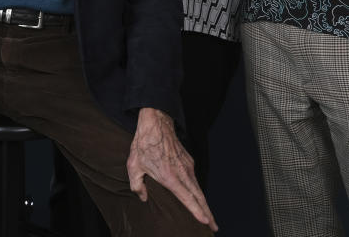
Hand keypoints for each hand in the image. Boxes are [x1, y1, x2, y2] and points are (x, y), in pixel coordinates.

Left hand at [127, 108, 217, 230]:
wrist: (156, 123)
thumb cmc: (144, 144)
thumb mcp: (133, 166)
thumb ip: (137, 185)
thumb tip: (143, 197)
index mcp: (169, 176)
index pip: (187, 198)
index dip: (197, 211)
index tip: (206, 221)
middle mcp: (182, 172)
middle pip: (199, 197)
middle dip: (208, 213)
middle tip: (214, 227)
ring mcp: (188, 166)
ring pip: (199, 189)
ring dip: (205, 203)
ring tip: (209, 217)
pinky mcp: (189, 161)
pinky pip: (195, 179)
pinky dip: (199, 191)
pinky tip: (198, 198)